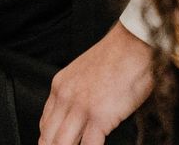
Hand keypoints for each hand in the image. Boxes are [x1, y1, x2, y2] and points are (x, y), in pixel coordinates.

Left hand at [40, 23, 153, 144]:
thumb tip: (79, 117)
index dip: (48, 142)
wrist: (134, 43)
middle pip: (48, 138)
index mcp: (60, 86)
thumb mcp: (84, 73)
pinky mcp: (99, 117)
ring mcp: (81, 108)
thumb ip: (76, 94)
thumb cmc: (118, 56)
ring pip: (62, 144)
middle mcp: (65, 97)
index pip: (44, 125)